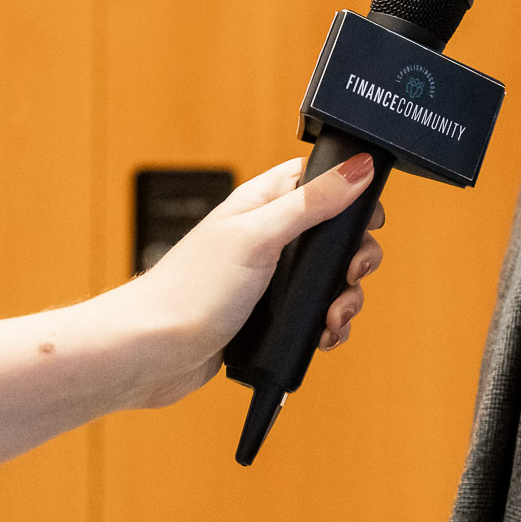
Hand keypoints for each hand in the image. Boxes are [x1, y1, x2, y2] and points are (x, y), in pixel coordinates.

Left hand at [114, 154, 384, 407]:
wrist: (149, 354)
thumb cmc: (189, 289)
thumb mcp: (258, 237)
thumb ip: (311, 203)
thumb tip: (359, 167)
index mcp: (262, 204)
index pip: (319, 179)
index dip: (351, 192)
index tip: (371, 220)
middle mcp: (267, 237)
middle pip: (334, 234)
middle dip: (354, 257)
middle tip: (351, 273)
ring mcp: (267, 278)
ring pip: (327, 279)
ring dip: (344, 298)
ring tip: (334, 317)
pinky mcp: (266, 316)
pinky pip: (311, 314)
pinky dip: (326, 325)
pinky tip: (323, 335)